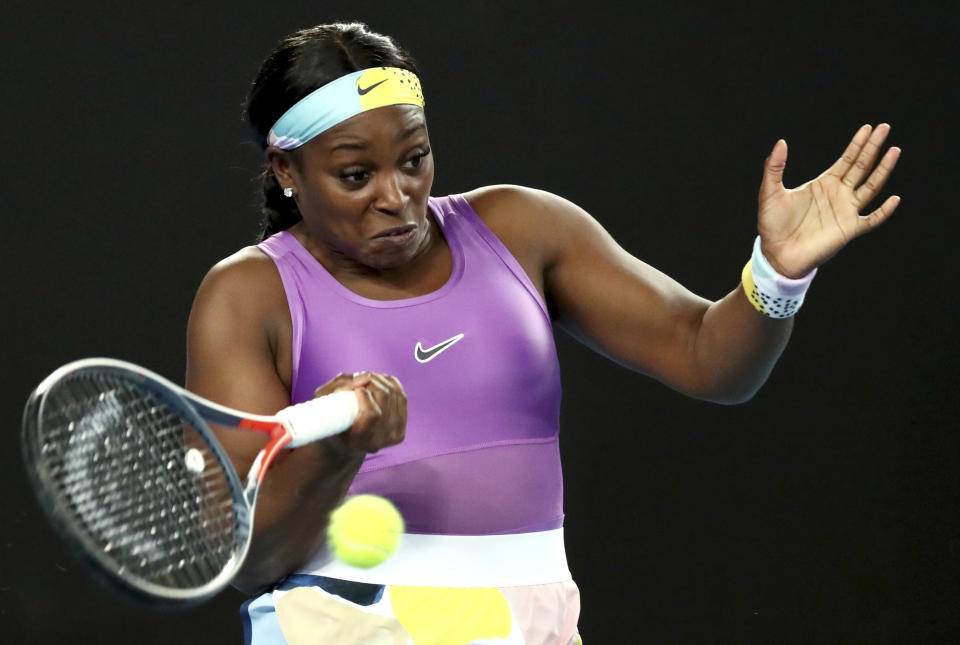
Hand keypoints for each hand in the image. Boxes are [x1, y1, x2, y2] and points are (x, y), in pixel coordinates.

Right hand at [313, 372, 406, 457]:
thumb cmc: (329, 421)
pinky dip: (390, 384)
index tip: (355, 388)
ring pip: (394, 394)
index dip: (364, 393)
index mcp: (356, 441)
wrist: (343, 446)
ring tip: (366, 379)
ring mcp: (392, 437)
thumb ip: (338, 388)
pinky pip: (401, 397)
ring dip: (380, 380)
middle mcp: (378, 441)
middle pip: (385, 397)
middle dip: (372, 381)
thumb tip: (365, 376)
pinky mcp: (400, 431)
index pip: (372, 413)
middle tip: (359, 378)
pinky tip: (378, 382)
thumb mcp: (323, 404)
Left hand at [756, 123, 900, 277]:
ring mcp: (846, 211)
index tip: (868, 128)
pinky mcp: (848, 230)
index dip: (857, 144)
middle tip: (885, 127)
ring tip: (894, 151)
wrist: (775, 254)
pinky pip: (871, 219)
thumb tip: (781, 142)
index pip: (846, 160)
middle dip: (873, 147)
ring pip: (871, 187)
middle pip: (862, 167)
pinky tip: (894, 199)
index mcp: (823, 184)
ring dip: (883, 170)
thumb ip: (775, 167)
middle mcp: (838, 195)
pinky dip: (884, 211)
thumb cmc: (772, 225)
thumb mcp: (770, 192)